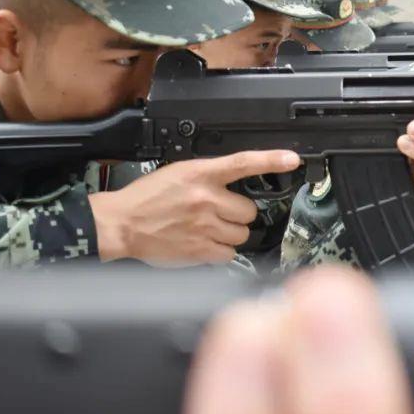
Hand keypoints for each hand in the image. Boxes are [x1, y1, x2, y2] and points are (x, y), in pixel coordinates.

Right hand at [88, 150, 300, 265]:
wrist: (121, 224)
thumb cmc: (146, 199)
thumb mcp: (178, 174)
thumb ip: (208, 177)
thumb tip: (234, 184)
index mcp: (200, 174)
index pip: (243, 162)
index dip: (271, 160)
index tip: (292, 160)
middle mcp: (206, 199)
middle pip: (249, 210)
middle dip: (237, 214)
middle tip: (218, 214)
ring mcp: (205, 225)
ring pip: (242, 233)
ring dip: (230, 233)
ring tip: (208, 230)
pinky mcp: (200, 250)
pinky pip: (229, 253)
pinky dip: (220, 251)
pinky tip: (204, 244)